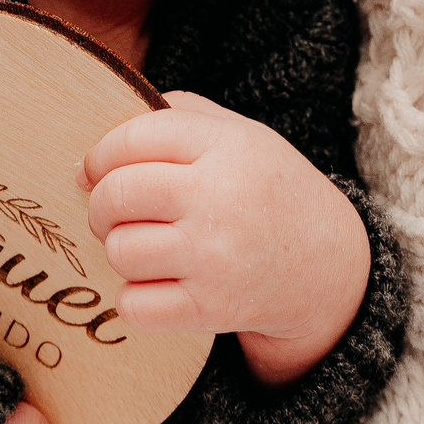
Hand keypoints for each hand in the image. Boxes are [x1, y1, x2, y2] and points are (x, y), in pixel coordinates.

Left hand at [79, 92, 370, 386]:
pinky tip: (157, 284)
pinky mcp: (211, 308)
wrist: (329, 266)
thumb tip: (100, 141)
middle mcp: (220, 198)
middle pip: (116, 194)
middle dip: (100, 205)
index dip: (99, 154)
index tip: (93, 169)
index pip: (134, 137)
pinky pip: (134, 304)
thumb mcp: (240, 135)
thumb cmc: (267, 193)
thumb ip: (179, 115)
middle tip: (112, 212)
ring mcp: (215, 257)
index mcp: (227, 146)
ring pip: (120, 250)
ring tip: (145, 246)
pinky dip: (134, 298)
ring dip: (120, 250)